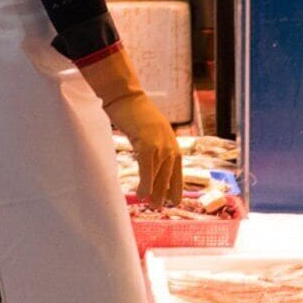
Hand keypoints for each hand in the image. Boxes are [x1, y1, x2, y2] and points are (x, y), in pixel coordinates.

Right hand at [105, 86, 184, 206]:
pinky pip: (148, 169)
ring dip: (155, 192)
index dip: (175, 186)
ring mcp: (160, 144)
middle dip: (164, 193)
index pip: (177, 170)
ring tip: (151, 204)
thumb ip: (152, 148)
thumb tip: (149, 164)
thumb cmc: (134, 114)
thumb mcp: (148, 134)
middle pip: (168, 175)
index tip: (174, 201)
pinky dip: (145, 183)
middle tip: (158, 207)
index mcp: (171, 143)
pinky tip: (141, 194)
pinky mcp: (148, 144)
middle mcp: (169, 145)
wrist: (126, 96)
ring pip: (159, 175)